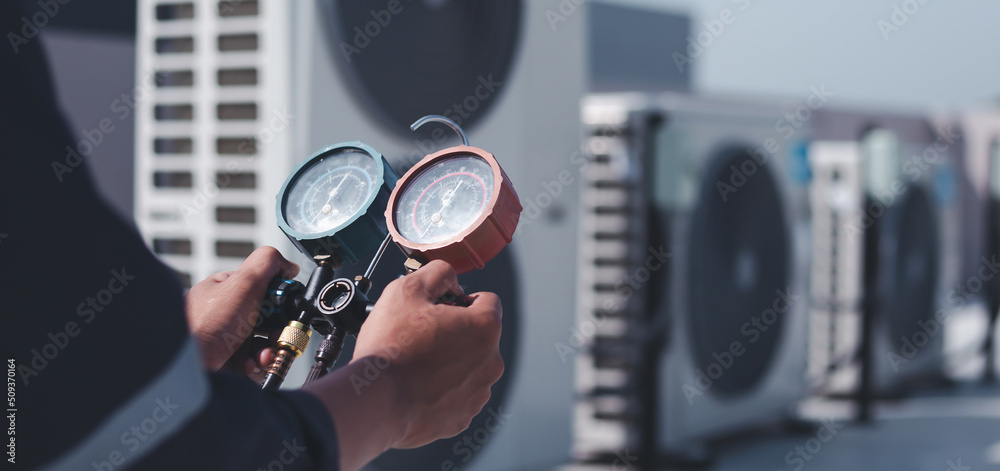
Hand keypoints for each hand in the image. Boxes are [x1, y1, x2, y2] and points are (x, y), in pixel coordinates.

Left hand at [184, 246, 299, 376]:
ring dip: (270, 350)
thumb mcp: (242, 283)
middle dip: (278, 329)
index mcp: (225, 291)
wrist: (190, 369)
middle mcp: (226, 315)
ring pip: (265, 343)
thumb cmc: (207, 326)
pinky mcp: (230, 364)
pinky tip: (251, 365)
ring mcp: (227, 341)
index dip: (279, 298)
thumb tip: (289, 265)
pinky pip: (256, 364)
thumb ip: (267, 264)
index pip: (262, 289)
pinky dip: (259, 365)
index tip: (287, 307)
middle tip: (278, 335)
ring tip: (263, 355)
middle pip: (268, 319)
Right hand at [304, 260, 503, 470]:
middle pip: (479, 336)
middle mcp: (490, 362)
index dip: (462, 300)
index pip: (488, 302)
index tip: (442, 308)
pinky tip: (418, 386)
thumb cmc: (391, 348)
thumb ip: (437, 273)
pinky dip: (443, 390)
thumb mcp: (407, 289)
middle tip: (422, 335)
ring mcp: (478, 393)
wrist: (376, 401)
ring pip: (469, 368)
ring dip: (451, 362)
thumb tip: (448, 278)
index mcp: (484, 328)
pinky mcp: (462, 418)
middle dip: (456, 332)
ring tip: (417, 363)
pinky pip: (457, 396)